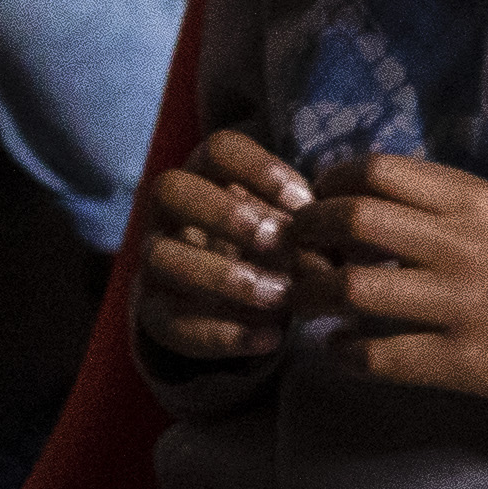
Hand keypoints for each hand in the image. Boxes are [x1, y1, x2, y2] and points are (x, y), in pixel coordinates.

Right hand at [131, 127, 316, 364]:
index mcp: (210, 175)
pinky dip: (222, 334)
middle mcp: (171, 211)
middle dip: (225, 213)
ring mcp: (154, 257)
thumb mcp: (299, 231)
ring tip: (280, 295)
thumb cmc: (278, 246)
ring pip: (161, 256)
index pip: (219, 149)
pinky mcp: (153, 309)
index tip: (305, 201)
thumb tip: (334, 253)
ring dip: (224, 276)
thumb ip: (313, 231)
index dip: (260, 167)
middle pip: (169, 188)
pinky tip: (272, 339)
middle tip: (277, 240)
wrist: (238, 299)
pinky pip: (169, 321)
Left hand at [285, 154, 487, 406]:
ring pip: (351, 288)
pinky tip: (340, 348)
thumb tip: (361, 200)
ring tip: (304, 300)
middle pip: (352, 220)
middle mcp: (464, 247)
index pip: (379, 171)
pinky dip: (342, 352)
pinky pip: (377, 355)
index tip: (318, 200)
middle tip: (295, 248)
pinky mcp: (461, 361)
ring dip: (309, 294)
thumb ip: (442, 205)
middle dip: (305, 232)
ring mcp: (461, 306)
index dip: (331, 182)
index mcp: (477, 202)